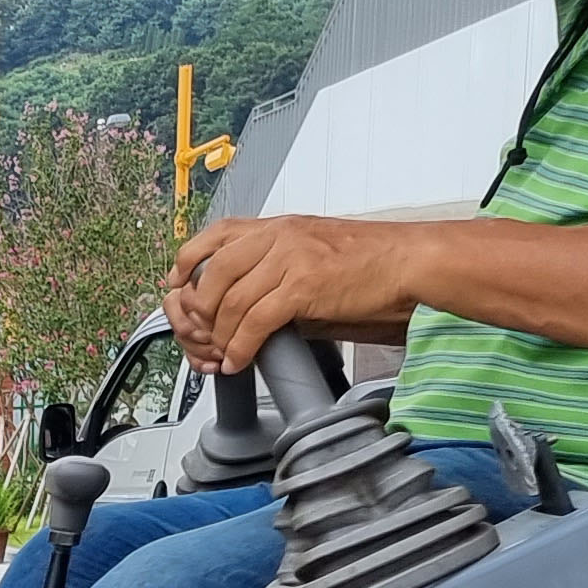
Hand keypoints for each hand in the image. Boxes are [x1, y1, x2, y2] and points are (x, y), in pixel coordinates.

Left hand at [167, 215, 421, 370]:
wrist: (411, 263)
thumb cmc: (370, 263)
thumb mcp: (313, 255)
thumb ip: (276, 272)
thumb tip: (245, 306)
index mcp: (279, 226)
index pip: (216, 235)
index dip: (187, 261)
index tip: (176, 286)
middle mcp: (280, 236)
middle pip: (213, 273)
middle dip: (200, 310)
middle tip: (201, 334)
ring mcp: (291, 258)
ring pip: (231, 301)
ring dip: (220, 336)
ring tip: (222, 355)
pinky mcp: (304, 286)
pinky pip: (255, 322)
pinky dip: (240, 347)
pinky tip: (240, 360)